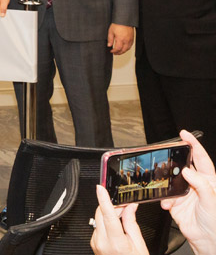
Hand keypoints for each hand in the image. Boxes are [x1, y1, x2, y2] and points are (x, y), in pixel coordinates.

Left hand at [91, 185, 148, 254]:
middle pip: (101, 214)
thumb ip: (131, 223)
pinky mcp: (93, 244)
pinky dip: (106, 224)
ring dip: (109, 215)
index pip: (107, 215)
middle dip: (111, 206)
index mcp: (115, 241)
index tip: (100, 188)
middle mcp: (102, 242)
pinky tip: (116, 229)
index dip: (103, 199)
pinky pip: (98, 228)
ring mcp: (96, 243)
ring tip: (123, 221)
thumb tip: (129, 207)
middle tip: (125, 207)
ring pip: (99, 220)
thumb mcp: (138, 243)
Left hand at [108, 24, 133, 54]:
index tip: (111, 51)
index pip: (118, 48)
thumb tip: (109, 45)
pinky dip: (127, 48)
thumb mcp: (111, 31)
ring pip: (127, 48)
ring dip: (123, 51)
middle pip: (123, 50)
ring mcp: (130, 39)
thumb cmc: (118, 24)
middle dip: (118, 53)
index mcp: (120, 39)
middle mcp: (126, 40)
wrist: (125, 20)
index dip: (114, 51)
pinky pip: (130, 45)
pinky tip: (124, 48)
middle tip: (115, 53)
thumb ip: (110, 39)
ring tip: (119, 51)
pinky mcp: (132, 38)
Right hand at [161, 130, 215, 254]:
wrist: (207, 239)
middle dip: (174, 162)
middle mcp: (196, 184)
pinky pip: (165, 196)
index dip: (193, 145)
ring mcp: (185, 194)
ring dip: (166, 184)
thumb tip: (188, 170)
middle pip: (183, 166)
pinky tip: (167, 204)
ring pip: (171, 181)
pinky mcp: (175, 204)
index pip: (201, 158)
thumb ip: (200, 184)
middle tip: (166, 156)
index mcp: (209, 180)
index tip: (184, 135)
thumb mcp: (211, 199)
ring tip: (165, 184)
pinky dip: (163, 199)